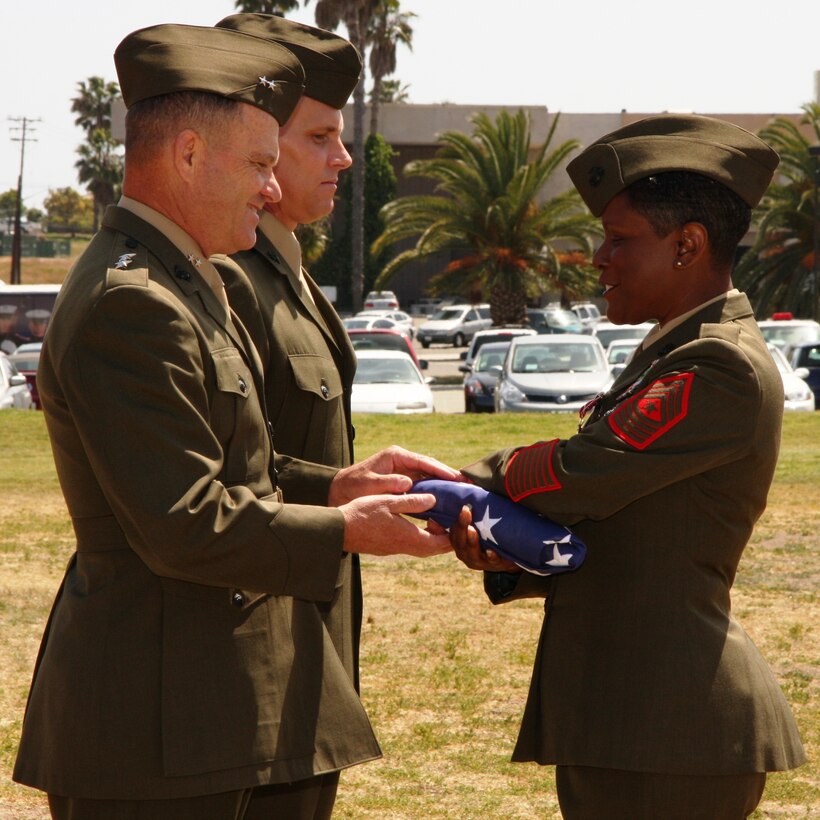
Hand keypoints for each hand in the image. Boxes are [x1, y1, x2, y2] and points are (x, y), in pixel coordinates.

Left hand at [328, 445, 461, 505]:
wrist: (342, 491)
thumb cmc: (354, 486)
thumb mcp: (370, 484)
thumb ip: (388, 483)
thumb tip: (409, 483)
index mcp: (396, 456)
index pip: (423, 461)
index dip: (441, 469)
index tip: (456, 477)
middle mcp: (403, 460)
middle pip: (431, 466)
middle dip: (448, 474)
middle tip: (467, 482)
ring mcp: (404, 469)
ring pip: (430, 475)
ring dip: (445, 482)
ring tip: (464, 489)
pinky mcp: (404, 480)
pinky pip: (423, 484)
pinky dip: (435, 489)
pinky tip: (448, 497)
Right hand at [341, 492, 452, 557]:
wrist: (338, 530)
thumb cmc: (362, 514)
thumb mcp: (389, 501)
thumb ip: (412, 502)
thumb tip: (433, 499)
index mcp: (410, 537)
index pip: (442, 543)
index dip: (454, 533)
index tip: (457, 518)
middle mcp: (405, 547)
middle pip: (435, 549)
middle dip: (447, 537)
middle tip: (452, 519)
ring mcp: (396, 549)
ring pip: (424, 548)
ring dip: (434, 537)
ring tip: (436, 519)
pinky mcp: (388, 548)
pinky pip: (412, 546)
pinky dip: (422, 537)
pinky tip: (418, 523)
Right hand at [450, 505, 520, 572]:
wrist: (510, 556)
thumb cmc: (490, 536)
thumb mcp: (480, 526)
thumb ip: (473, 513)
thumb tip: (470, 485)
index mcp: (461, 543)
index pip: (454, 533)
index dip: (457, 521)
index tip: (464, 507)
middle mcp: (467, 554)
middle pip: (460, 542)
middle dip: (462, 526)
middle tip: (466, 512)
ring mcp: (480, 561)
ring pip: (472, 554)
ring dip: (471, 541)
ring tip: (473, 530)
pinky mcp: (495, 566)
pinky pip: (491, 563)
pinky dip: (491, 557)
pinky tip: (491, 551)